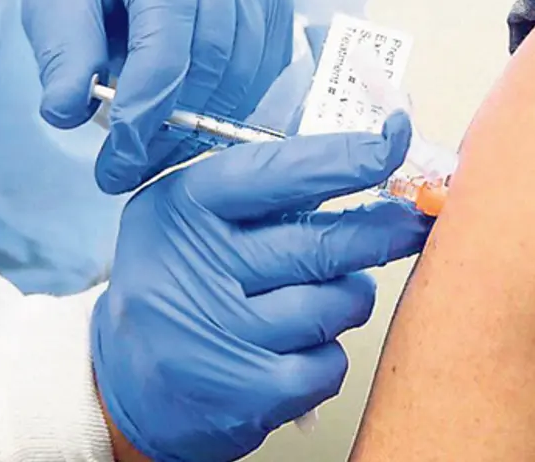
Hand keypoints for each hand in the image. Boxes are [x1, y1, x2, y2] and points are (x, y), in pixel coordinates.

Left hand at [22, 0, 293, 193]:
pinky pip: (264, 70)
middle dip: (172, 119)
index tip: (122, 144)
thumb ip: (62, 51)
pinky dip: (228, 110)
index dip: (150, 84)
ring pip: (246, 65)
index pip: (167, 7)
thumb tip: (65, 110)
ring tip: (152, 159)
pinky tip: (189, 132)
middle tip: (128, 168)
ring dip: (200, 125)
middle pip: (214, 43)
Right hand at [92, 112, 430, 461]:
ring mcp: (219, 332)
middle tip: (411, 224)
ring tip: (318, 298)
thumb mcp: (192, 217)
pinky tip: (295, 348)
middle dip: (383, 232)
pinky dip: (327, 355)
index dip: (350, 159)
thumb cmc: (176, 285)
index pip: (282, 174)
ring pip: (338, 303)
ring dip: (348, 299)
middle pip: (324, 244)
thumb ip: (266, 190)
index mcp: (183, 206)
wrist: (123, 381)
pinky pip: (330, 362)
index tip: (395, 142)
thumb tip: (366, 163)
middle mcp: (195, 265)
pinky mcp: (245, 392)